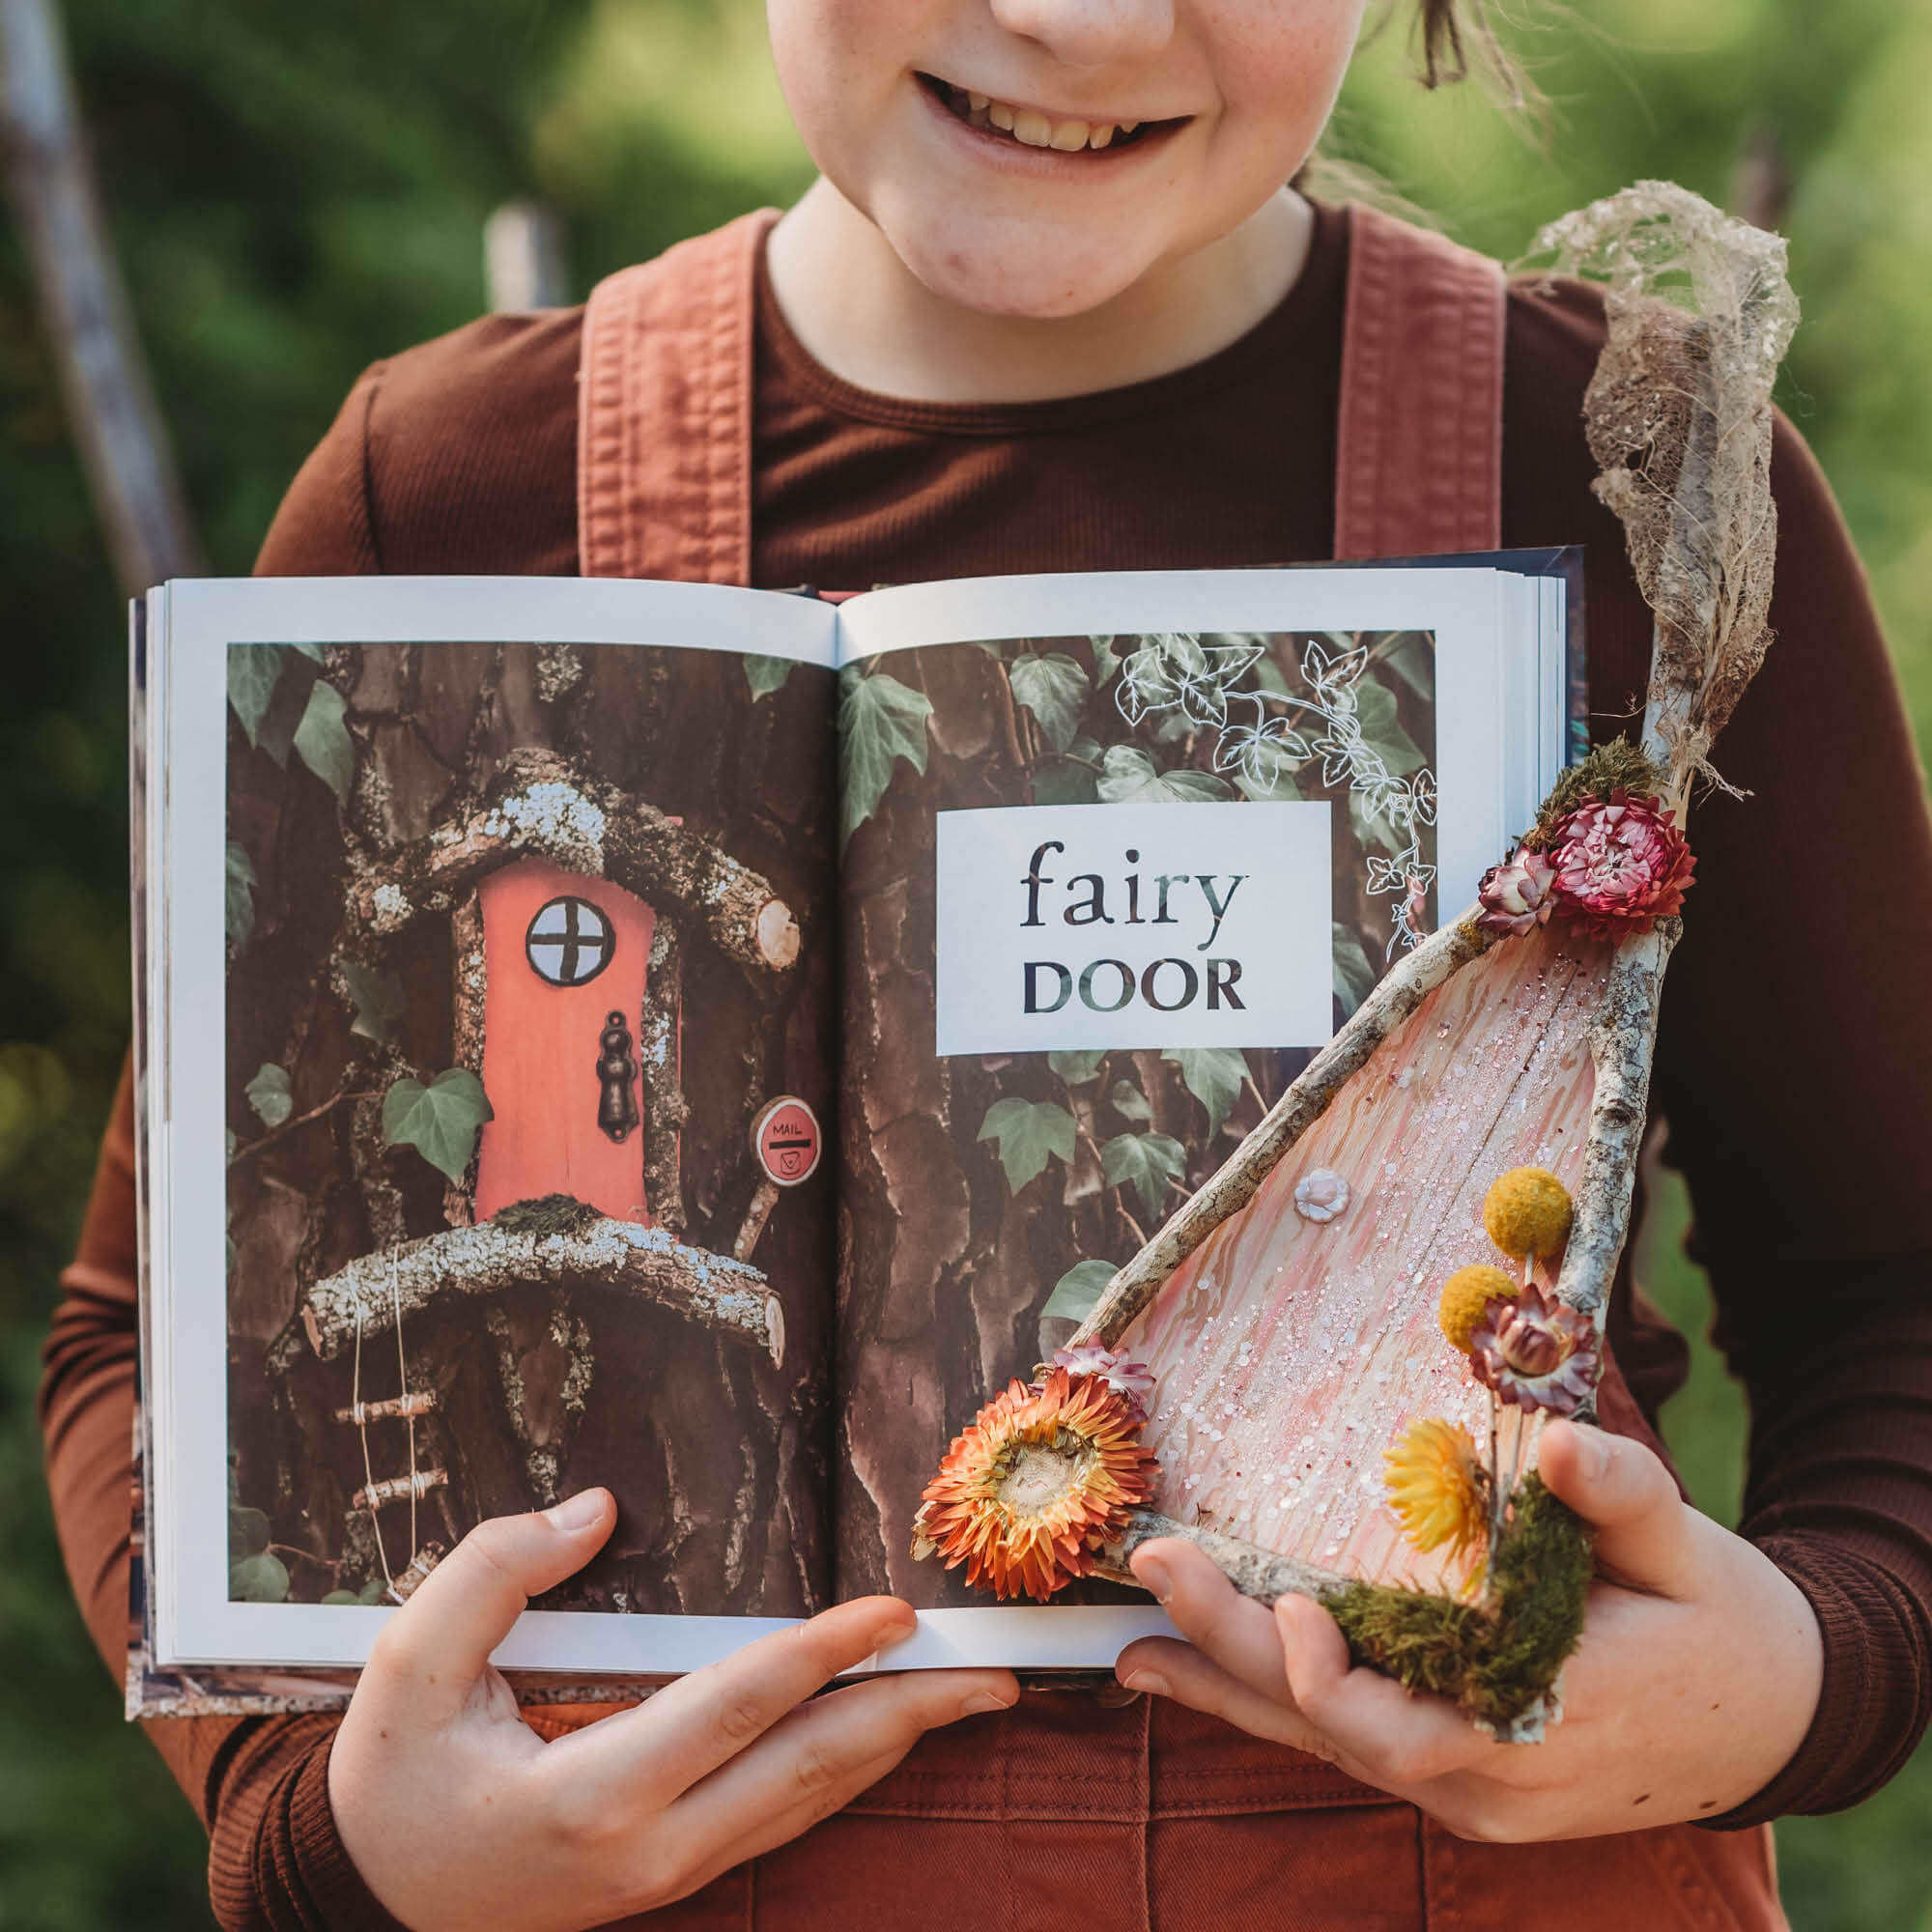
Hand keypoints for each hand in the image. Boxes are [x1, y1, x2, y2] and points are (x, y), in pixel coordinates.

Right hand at [330, 1490, 1017, 1929]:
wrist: (368, 1904)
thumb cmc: (391, 1779)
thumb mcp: (405, 1664)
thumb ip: (495, 1571)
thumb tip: (596, 1511)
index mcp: (590, 1796)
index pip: (739, 1706)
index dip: (827, 1653)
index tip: (899, 1610)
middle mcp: (648, 1849)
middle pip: (809, 1771)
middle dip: (911, 1716)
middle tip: (996, 1674)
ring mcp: (665, 1877)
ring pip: (807, 1807)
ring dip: (893, 1746)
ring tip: (966, 1698)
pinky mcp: (668, 1879)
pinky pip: (779, 1822)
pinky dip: (842, 1774)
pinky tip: (879, 1737)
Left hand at [1113, 1420, 1821, 1841]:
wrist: (1771, 1718)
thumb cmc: (1720, 1625)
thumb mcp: (1685, 1549)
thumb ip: (1618, 1494)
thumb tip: (1559, 1441)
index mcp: (1546, 1720)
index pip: (1409, 1731)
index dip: (1335, 1680)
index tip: (1294, 1604)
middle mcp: (1494, 1776)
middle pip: (1341, 1731)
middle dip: (1236, 1657)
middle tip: (1156, 1575)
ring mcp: (1473, 1791)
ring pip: (1330, 1745)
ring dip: (1231, 1689)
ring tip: (1135, 1645)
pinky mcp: (1461, 1779)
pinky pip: (1350, 1746)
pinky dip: (1274, 1707)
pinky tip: (1197, 1675)